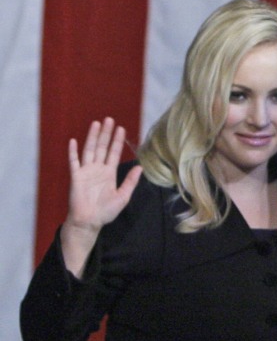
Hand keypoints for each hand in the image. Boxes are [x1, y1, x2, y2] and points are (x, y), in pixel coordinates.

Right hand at [61, 118, 141, 276]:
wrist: (90, 221)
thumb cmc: (106, 211)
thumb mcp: (123, 196)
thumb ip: (131, 181)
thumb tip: (140, 167)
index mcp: (109, 173)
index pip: (113, 153)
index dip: (117, 141)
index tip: (121, 128)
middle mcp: (97, 169)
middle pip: (102, 147)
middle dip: (106, 133)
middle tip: (109, 119)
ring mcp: (86, 172)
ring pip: (89, 150)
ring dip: (92, 137)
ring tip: (96, 123)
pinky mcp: (76, 177)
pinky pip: (74, 162)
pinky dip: (73, 152)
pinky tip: (73, 141)